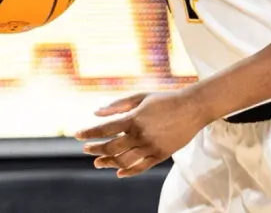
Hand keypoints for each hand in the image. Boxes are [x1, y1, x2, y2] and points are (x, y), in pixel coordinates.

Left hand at [76, 91, 208, 177]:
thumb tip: (95, 113)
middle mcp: (141, 135)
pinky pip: (141, 167)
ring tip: (98, 163)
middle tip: (86, 150)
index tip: (77, 135)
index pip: (105, 129)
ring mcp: (151, 147)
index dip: (89, 133)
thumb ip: (117, 105)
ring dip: (108, 163)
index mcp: (134, 118)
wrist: (192, 108)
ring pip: (124, 160)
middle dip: (95, 149)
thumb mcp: (140, 97)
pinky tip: (118, 172)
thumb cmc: (164, 99)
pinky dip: (128, 172)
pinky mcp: (161, 155)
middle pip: (111, 147)